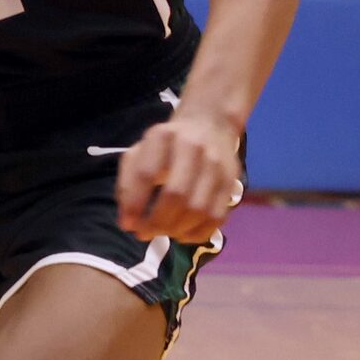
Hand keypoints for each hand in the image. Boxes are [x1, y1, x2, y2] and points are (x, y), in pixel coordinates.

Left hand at [116, 109, 243, 242]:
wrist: (209, 125)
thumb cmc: (165, 146)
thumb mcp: (139, 153)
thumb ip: (128, 184)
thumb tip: (128, 222)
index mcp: (163, 137)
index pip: (146, 174)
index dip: (135, 204)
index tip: (127, 225)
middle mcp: (193, 148)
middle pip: (176, 194)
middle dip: (157, 221)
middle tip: (144, 233)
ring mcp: (217, 165)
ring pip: (198, 209)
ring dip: (176, 229)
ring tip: (162, 232)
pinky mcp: (232, 181)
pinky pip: (217, 216)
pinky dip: (197, 233)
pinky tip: (182, 234)